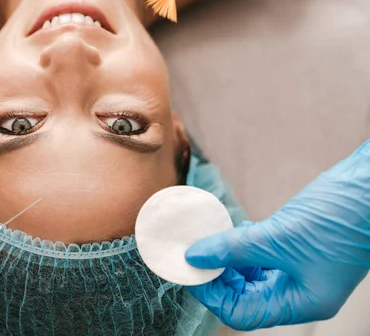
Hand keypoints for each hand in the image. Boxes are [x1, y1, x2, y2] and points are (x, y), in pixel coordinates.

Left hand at [184, 140, 369, 329]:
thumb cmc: (341, 219)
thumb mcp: (279, 237)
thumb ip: (234, 248)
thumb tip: (196, 256)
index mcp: (302, 303)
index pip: (242, 313)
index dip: (212, 294)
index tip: (190, 269)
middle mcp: (299, 291)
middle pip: (244, 296)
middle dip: (217, 275)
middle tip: (194, 252)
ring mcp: (299, 269)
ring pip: (250, 274)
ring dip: (228, 258)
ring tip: (210, 240)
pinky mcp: (297, 248)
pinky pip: (261, 255)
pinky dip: (243, 245)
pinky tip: (234, 230)